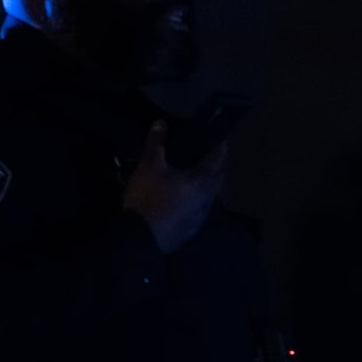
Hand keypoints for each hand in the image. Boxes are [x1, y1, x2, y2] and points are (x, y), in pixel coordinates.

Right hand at [122, 120, 226, 252]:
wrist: (140, 238)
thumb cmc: (147, 198)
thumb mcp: (148, 167)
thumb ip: (157, 144)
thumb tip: (161, 123)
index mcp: (201, 181)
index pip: (219, 160)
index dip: (221, 148)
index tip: (221, 140)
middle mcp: (207, 198)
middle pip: (219, 179)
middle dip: (218, 167)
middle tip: (209, 157)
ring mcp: (201, 216)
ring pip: (211, 196)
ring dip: (208, 185)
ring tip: (196, 176)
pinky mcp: (193, 230)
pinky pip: (201, 210)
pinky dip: (198, 201)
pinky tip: (186, 200)